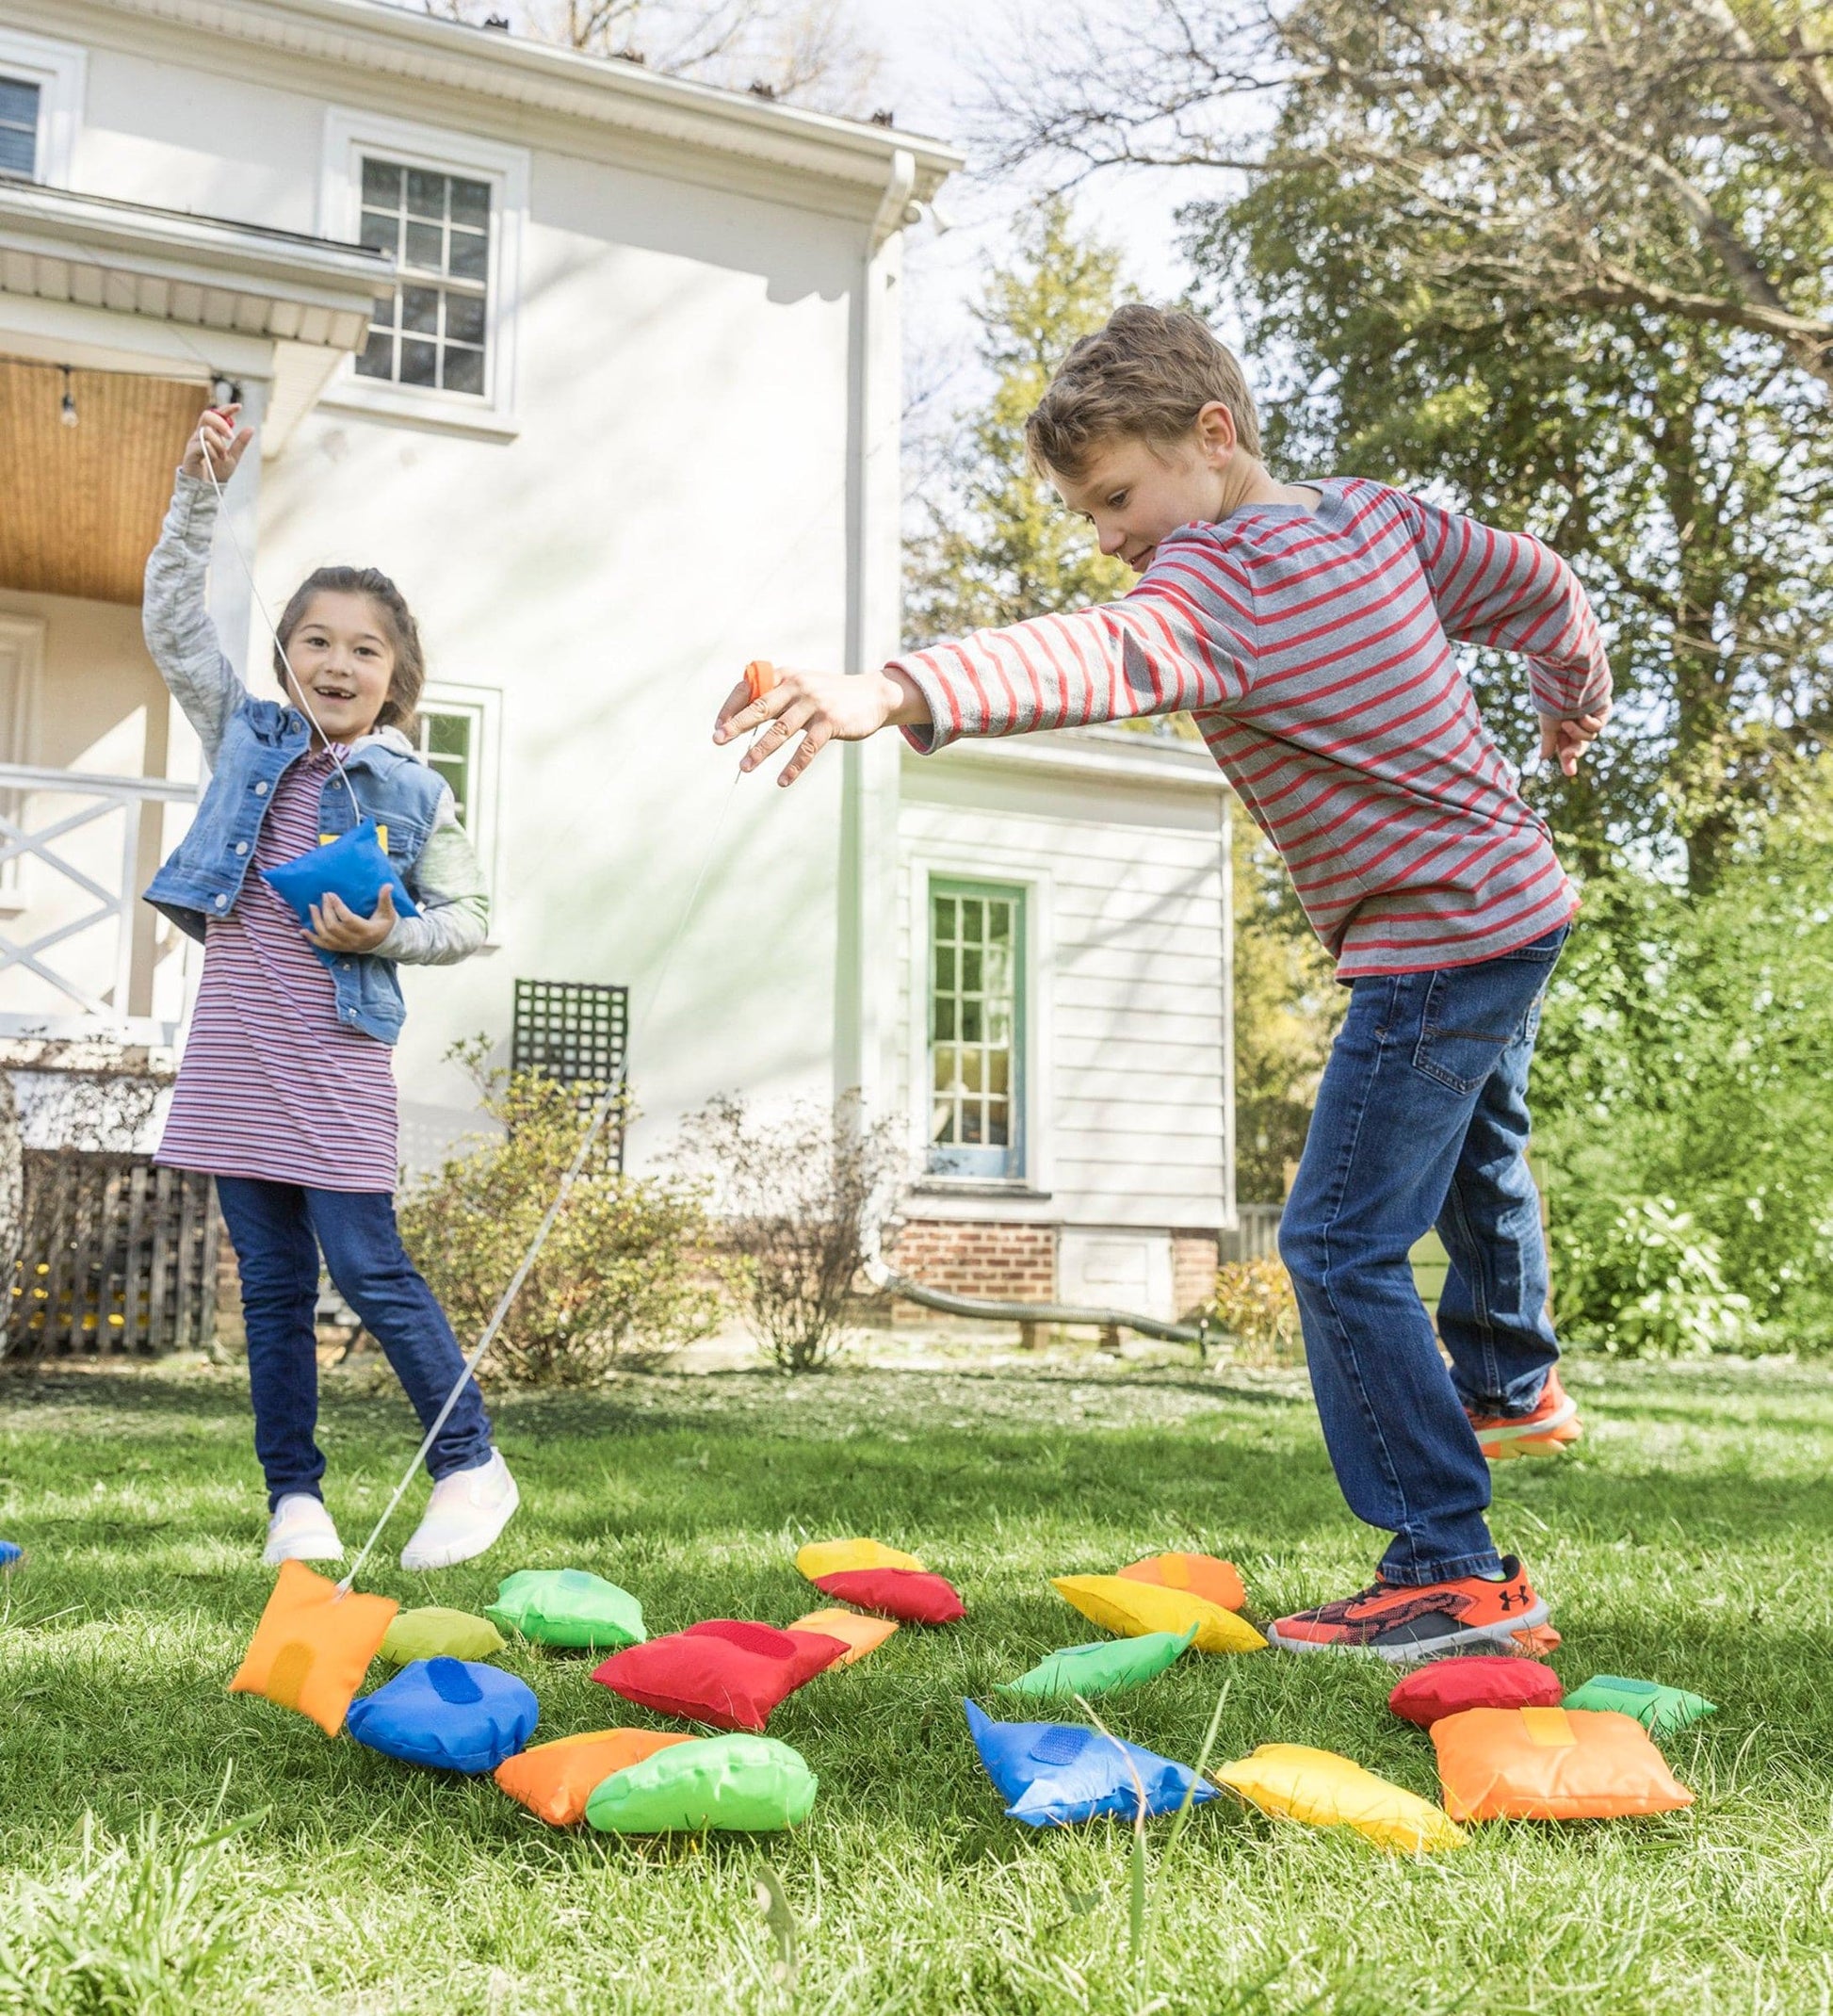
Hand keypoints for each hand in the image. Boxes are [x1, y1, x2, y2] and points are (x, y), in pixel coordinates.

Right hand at [181, 403, 253, 484]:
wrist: (207, 488)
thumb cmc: (218, 472)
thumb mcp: (233, 457)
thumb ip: (240, 443)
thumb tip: (251, 428)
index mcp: (212, 433)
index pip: (217, 414)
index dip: (226, 408)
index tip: (239, 407)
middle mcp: (201, 433)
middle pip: (207, 415)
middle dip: (221, 423)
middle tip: (231, 437)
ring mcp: (194, 441)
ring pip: (206, 431)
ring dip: (219, 443)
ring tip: (222, 456)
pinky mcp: (190, 452)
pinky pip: (201, 445)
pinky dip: (211, 451)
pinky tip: (214, 459)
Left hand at [307, 885, 396, 951]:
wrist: (383, 943)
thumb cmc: (384, 925)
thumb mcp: (388, 912)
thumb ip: (385, 899)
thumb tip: (388, 885)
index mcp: (366, 930)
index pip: (347, 919)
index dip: (337, 906)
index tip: (331, 894)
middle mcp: (354, 940)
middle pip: (333, 926)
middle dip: (326, 910)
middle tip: (323, 896)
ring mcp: (345, 946)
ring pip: (325, 935)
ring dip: (316, 921)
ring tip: (312, 907)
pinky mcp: (339, 948)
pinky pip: (323, 945)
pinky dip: (311, 938)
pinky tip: (303, 930)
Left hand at [711, 665, 929, 786]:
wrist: (873, 695)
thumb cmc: (830, 695)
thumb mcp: (803, 687)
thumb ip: (777, 697)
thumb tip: (742, 717)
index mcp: (786, 676)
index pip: (751, 689)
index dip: (731, 707)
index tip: (718, 727)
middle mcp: (798, 686)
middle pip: (761, 708)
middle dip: (737, 725)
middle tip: (718, 740)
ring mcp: (815, 704)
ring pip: (781, 730)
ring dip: (760, 750)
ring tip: (744, 766)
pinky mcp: (830, 722)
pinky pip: (807, 748)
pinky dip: (794, 766)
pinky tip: (782, 781)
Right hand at [1539, 706, 1608, 776]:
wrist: (1566, 679)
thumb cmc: (1553, 700)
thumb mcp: (1548, 725)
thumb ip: (1549, 742)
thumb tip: (1543, 758)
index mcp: (1562, 725)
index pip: (1566, 747)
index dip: (1568, 761)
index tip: (1570, 774)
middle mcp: (1577, 721)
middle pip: (1579, 745)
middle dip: (1574, 752)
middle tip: (1568, 756)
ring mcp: (1590, 716)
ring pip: (1589, 737)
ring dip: (1577, 733)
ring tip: (1567, 722)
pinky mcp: (1602, 710)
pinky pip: (1597, 726)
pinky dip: (1588, 724)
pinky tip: (1581, 716)